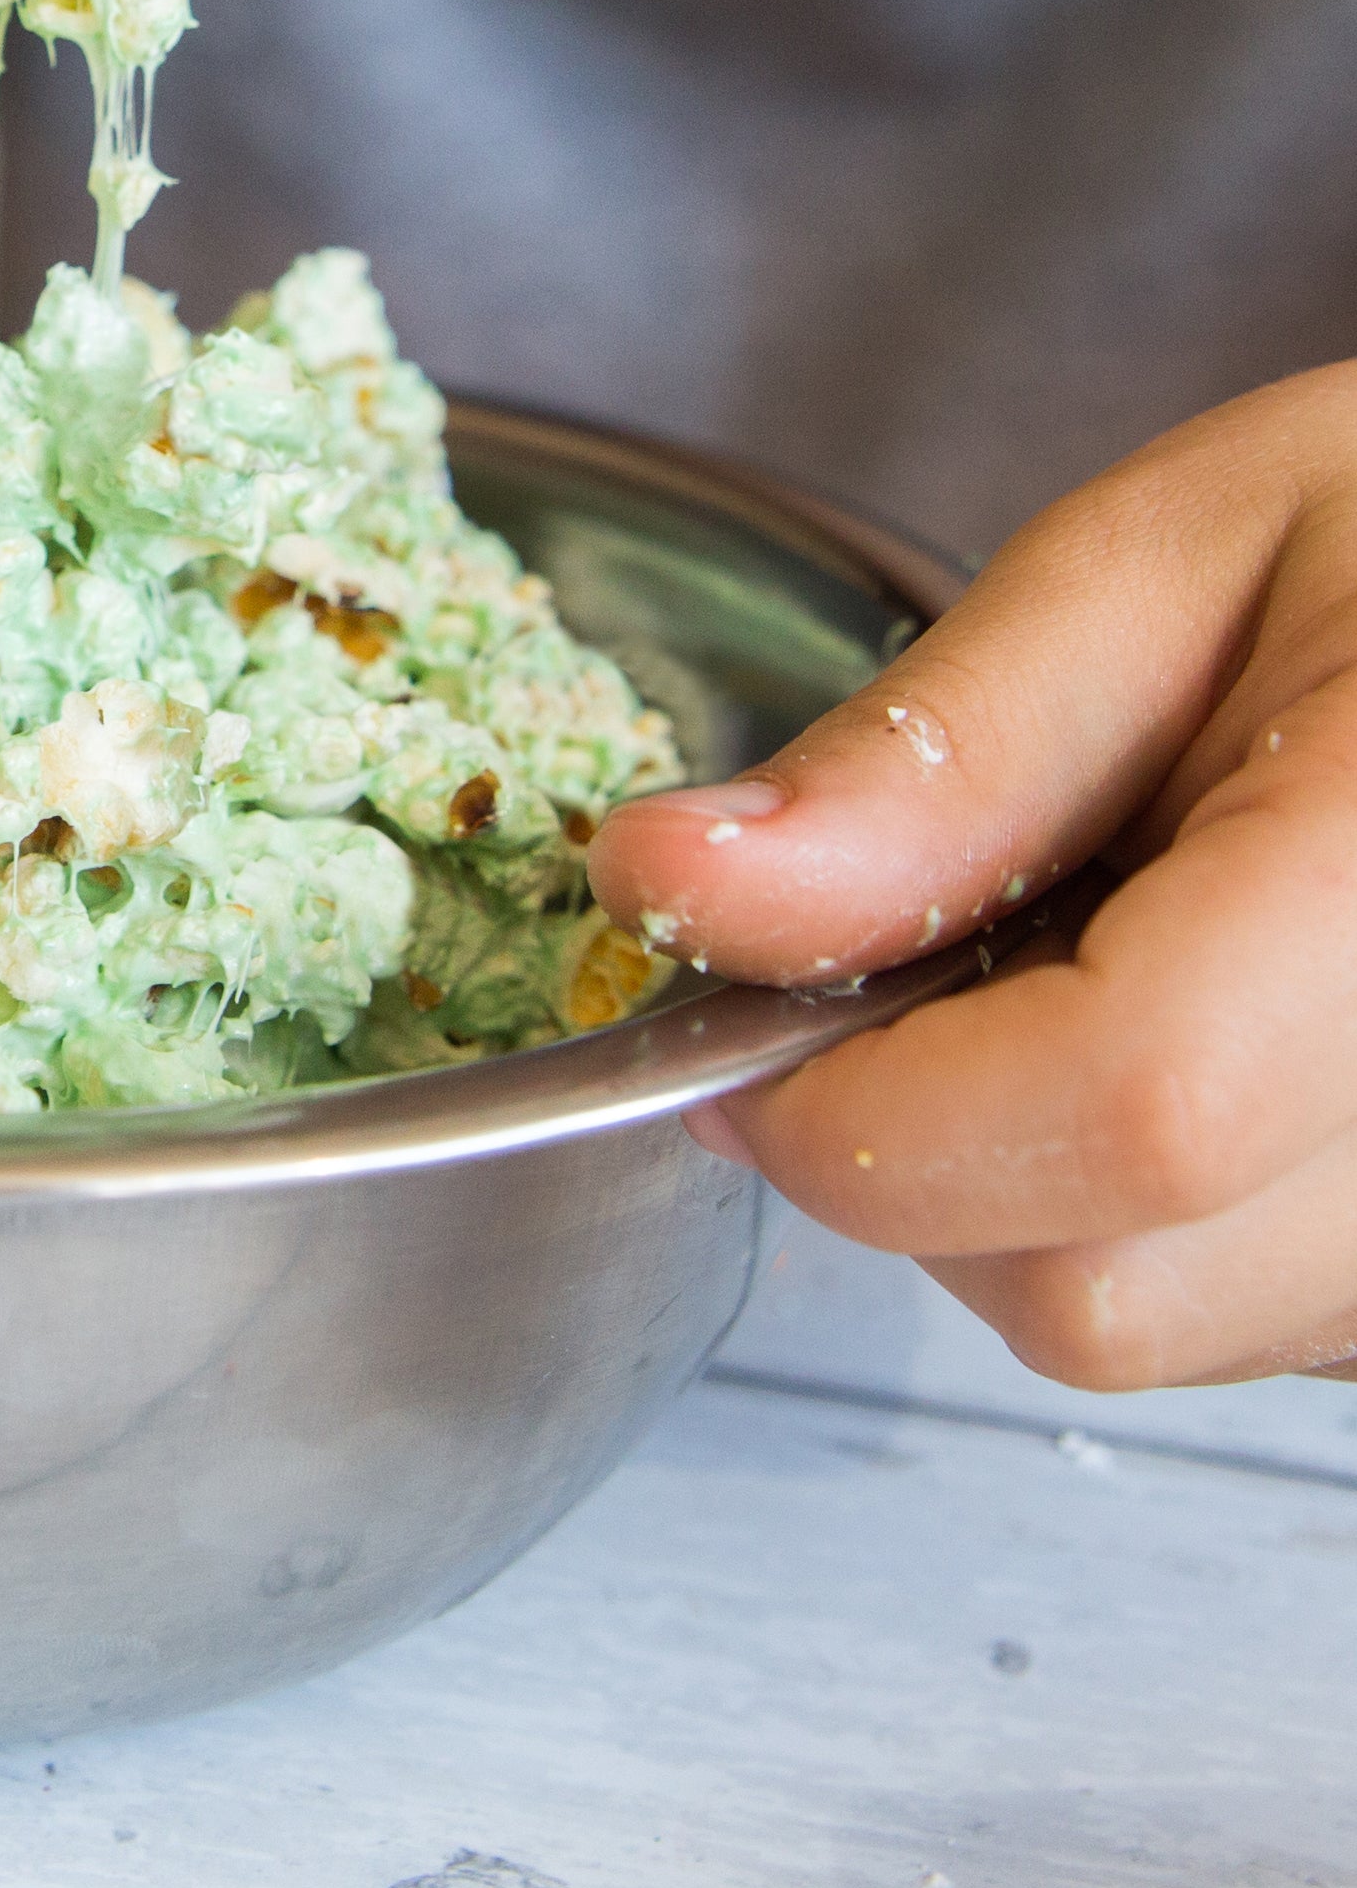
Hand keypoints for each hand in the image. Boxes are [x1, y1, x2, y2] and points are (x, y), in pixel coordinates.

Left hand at [591, 364, 1356, 1389]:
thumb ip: (935, 755)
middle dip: (904, 1135)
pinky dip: (1110, 1202)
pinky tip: (1161, 1027)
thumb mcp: (1168, 562)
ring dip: (1006, 1173)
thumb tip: (678, 886)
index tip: (726, 1003)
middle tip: (930, 939)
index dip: (862, 1098)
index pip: (1130, 1106)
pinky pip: (1209, 1318)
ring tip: (1094, 953)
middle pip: (1096, 1276)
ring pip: (1135, 1325)